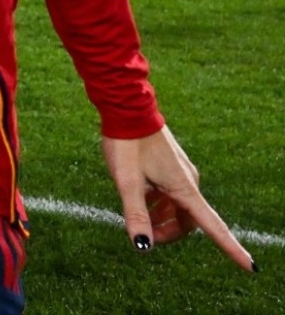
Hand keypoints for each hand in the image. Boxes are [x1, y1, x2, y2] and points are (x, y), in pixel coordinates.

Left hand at [102, 126, 252, 269]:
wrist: (127, 109)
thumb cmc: (127, 145)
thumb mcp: (127, 182)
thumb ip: (136, 214)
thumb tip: (143, 246)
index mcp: (184, 188)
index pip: (213, 226)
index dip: (231, 248)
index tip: (251, 268)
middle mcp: (188, 181)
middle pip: (188, 221)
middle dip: (171, 233)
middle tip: (145, 236)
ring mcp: (180, 173)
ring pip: (177, 207)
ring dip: (161, 217)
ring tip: (138, 215)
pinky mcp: (170, 166)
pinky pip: (169, 193)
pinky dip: (157, 202)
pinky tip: (139, 198)